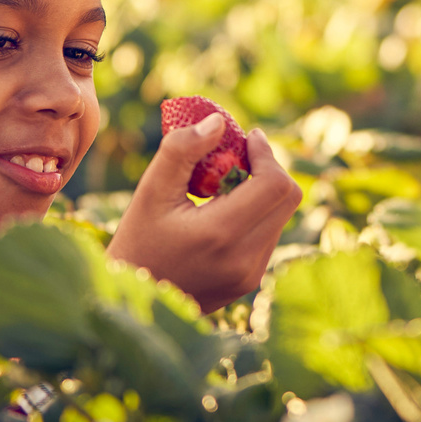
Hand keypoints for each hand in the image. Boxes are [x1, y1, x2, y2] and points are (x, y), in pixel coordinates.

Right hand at [107, 114, 303, 311]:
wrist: (132, 301)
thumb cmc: (138, 239)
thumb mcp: (151, 190)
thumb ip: (182, 149)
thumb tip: (219, 121)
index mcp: (221, 234)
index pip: (275, 184)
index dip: (267, 154)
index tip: (249, 138)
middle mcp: (244, 259)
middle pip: (288, 198)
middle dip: (269, 169)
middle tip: (241, 155)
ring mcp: (250, 275)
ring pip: (281, 216)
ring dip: (263, 192)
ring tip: (225, 185)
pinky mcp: (250, 282)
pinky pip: (269, 235)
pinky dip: (257, 214)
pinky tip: (224, 211)